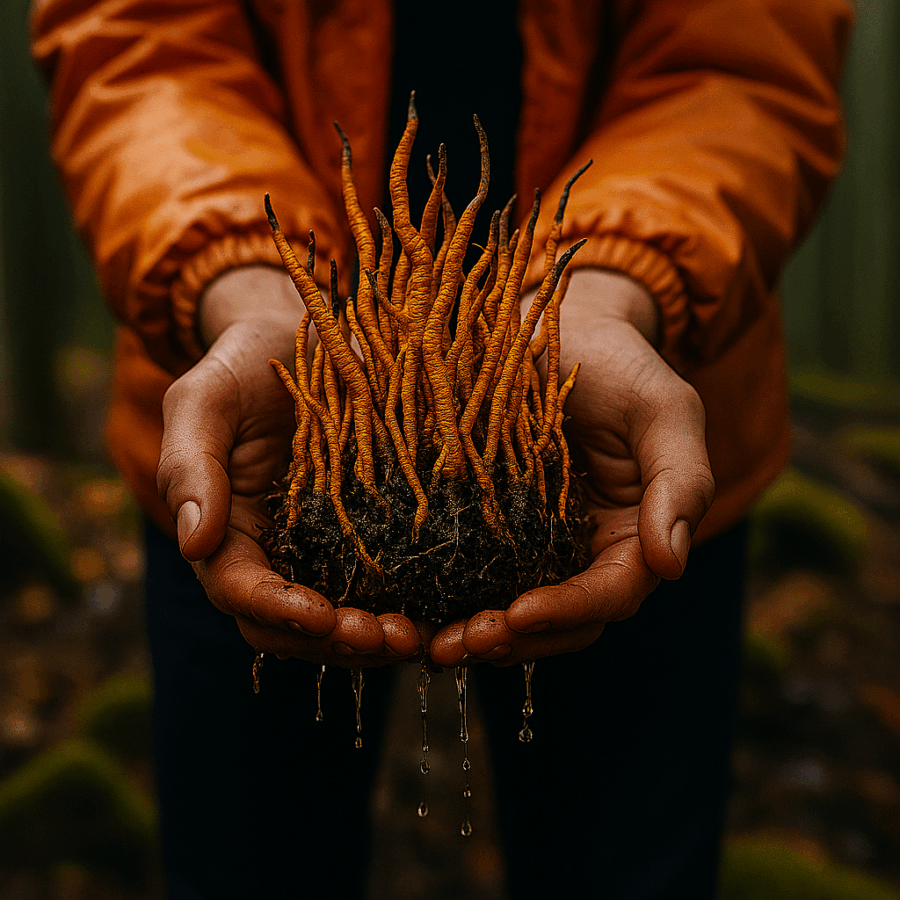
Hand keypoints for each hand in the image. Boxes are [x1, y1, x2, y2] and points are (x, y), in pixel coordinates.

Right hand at [156, 265, 421, 665]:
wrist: (300, 341)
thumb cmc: (242, 367)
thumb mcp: (204, 401)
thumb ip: (190, 466)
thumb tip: (193, 544)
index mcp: (223, 531)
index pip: (240, 591)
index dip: (278, 611)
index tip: (323, 615)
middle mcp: (271, 552)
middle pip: (291, 626)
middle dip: (335, 641)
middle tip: (389, 638)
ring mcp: (320, 548)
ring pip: (338, 619)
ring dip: (373, 638)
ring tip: (418, 635)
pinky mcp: (364, 535)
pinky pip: (380, 585)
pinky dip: (404, 605)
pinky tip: (438, 608)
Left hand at [429, 269, 714, 666]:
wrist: (556, 326)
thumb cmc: (617, 363)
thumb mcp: (662, 409)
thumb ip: (680, 481)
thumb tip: (673, 563)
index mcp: (637, 534)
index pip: (611, 593)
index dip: (569, 611)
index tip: (519, 614)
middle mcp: (588, 552)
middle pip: (561, 622)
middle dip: (514, 640)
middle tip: (459, 644)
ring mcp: (539, 545)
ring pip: (516, 613)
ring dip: (478, 635)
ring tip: (431, 641)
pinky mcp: (494, 530)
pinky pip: (478, 578)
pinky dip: (453, 601)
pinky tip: (417, 610)